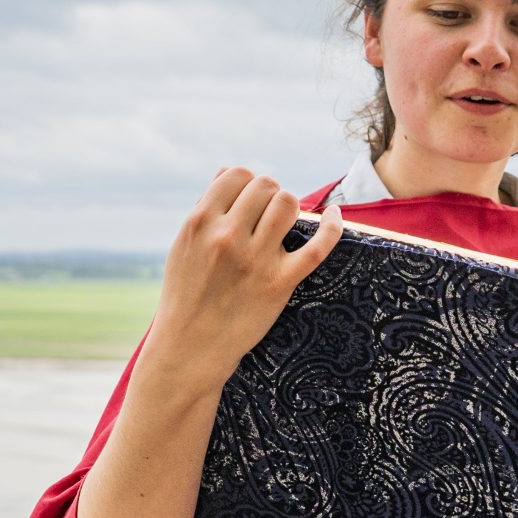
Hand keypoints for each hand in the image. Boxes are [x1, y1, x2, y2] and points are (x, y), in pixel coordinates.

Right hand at [141, 167, 343, 395]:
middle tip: (266, 216)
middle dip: (270, 195)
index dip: (247, 183)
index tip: (249, 201)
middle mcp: (227, 237)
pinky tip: (334, 215)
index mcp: (199, 223)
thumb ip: (205, 208)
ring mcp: (255, 261)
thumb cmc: (186, 294)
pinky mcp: (279, 284)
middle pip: (266, 186)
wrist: (189, 347)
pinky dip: (332, 226)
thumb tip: (228, 170)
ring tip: (282, 226)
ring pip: (289, 204)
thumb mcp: (183, 246)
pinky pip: (318, 245)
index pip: (237, 174)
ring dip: (290, 209)